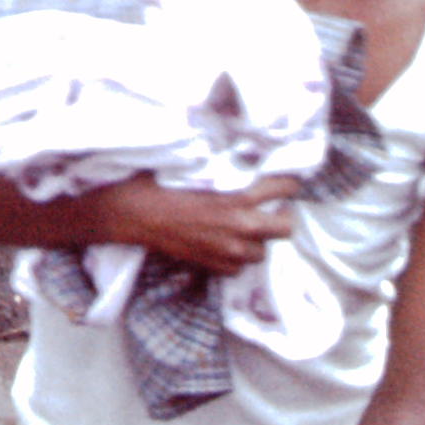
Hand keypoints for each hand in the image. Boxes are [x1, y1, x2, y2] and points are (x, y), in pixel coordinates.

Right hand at [113, 176, 301, 276]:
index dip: (289, 183)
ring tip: (243, 229)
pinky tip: (222, 244)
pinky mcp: (213, 267)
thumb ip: (227, 168)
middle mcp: (240, 226)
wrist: (135, 214)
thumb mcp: (199, 166)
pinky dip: (235, 257)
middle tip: (271, 209)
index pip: (283, 188)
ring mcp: (228, 251)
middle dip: (281, 217)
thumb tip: (246, 157)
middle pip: (286, 228)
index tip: (287, 182)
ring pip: (262, 252)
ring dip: (256, 240)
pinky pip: (238, 268)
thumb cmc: (163, 181)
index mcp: (238, 196)